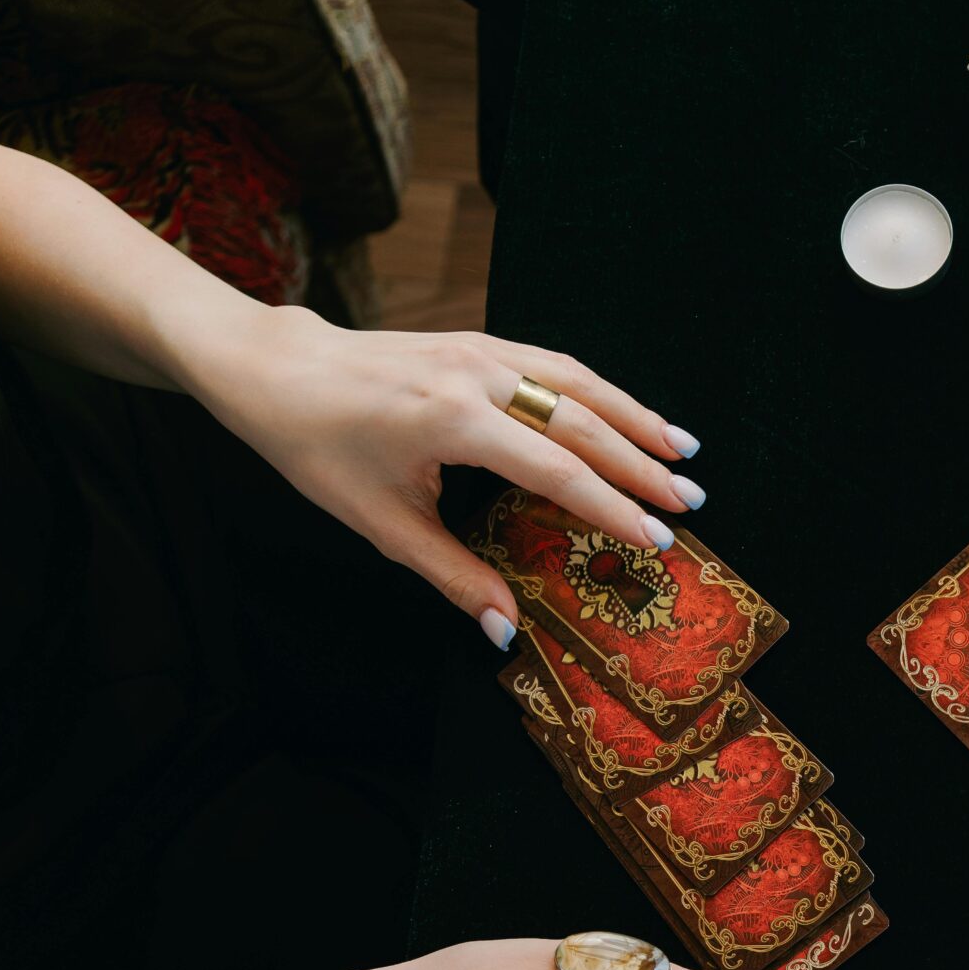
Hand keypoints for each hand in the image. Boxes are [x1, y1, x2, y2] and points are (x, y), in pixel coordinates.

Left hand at [192, 309, 701, 643]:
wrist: (278, 368)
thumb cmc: (318, 447)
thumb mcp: (383, 524)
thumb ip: (454, 575)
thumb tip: (507, 628)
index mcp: (452, 421)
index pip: (556, 470)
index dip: (612, 508)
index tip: (656, 539)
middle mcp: (477, 376)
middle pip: (581, 423)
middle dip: (641, 466)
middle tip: (690, 503)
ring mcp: (481, 351)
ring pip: (579, 384)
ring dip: (635, 418)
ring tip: (683, 452)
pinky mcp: (478, 342)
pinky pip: (555, 366)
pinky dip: (600, 392)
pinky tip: (628, 415)